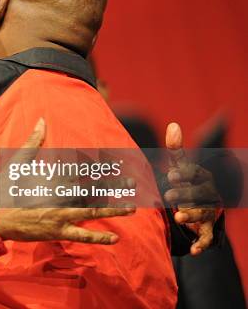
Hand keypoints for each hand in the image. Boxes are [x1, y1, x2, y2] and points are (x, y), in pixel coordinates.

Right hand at [0, 118, 135, 244]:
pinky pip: (82, 235)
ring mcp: (60, 215)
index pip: (83, 170)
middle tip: (133, 184)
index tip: (119, 164)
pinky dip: (99, 238)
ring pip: (93, 212)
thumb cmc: (4, 187)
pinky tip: (114, 238)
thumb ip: (33, 142)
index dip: (103, 167)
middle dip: (115, 187)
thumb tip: (41, 121)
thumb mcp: (17, 161)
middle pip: (94, 190)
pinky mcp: (57, 232)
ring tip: (132, 208)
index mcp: (53, 178)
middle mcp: (61, 196)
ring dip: (114, 210)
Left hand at [165, 122, 220, 254]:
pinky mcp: (207, 228)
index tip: (172, 174)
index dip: (184, 174)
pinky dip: (202, 244)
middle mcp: (207, 194)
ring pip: (203, 214)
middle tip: (168, 195)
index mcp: (201, 177)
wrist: (200, 204)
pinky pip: (207, 237)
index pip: (195, 173)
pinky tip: (194, 250)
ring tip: (178, 217)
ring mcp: (208, 212)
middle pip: (198, 194)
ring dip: (192, 216)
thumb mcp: (181, 166)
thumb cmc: (186, 182)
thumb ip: (176, 149)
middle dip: (185, 194)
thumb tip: (173, 125)